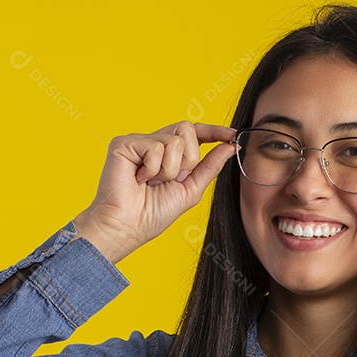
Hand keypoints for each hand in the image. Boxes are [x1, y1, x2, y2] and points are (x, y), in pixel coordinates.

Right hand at [73, 121, 236, 260]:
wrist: (128, 226)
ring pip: (174, 141)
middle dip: (188, 159)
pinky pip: (154, 147)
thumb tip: (230, 145)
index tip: (232, 134)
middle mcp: (154, 143)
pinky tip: (139, 179)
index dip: (214, 131)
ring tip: (151, 183)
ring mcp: (139, 142)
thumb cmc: (153, 214)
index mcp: (169, 154)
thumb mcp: (191, 190)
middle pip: (187, 129)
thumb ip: (210, 166)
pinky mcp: (124, 143)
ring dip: (169, 170)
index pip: (195, 134)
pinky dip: (153, 169)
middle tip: (172, 179)